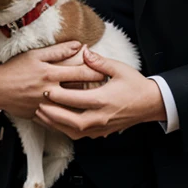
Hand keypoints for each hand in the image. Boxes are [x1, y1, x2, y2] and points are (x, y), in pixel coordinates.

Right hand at [0, 42, 105, 118]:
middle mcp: (49, 91)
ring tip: (100, 105)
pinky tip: (82, 118)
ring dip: (85, 107)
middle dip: (95, 91)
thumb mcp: (35, 55)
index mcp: (50, 74)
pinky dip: (70, 119)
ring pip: (70, 109)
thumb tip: (79, 45)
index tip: (108, 72)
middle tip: (110, 90)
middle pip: (78, 92)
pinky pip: (58, 120)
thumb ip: (58, 51)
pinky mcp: (39, 116)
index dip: (95, 73)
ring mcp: (45, 106)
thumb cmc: (15, 68)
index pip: (79, 74)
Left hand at [34, 47, 166, 138]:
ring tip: (41, 115)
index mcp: (104, 100)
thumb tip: (84, 52)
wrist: (150, 103)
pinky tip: (55, 123)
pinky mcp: (101, 133)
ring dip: (55, 125)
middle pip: (70, 121)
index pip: (75, 100)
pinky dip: (65, 130)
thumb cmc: (134, 84)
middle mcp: (101, 117)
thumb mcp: (119, 68)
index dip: (58, 96)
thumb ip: (99, 62)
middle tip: (38, 105)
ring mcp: (101, 128)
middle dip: (52, 114)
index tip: (46, 90)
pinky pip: (79, 135)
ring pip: (73, 131)